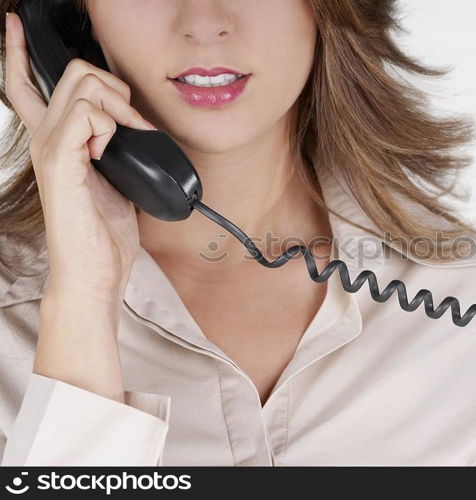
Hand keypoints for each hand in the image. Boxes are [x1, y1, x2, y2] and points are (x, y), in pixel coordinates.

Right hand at [4, 12, 155, 302]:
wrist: (95, 273)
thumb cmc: (103, 234)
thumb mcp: (115, 180)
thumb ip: (114, 148)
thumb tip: (136, 129)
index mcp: (56, 142)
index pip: (26, 85)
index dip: (18, 51)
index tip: (17, 25)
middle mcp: (47, 139)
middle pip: (71, 73)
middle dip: (114, 86)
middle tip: (132, 124)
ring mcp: (51, 148)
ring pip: (83, 86)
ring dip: (118, 107)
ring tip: (123, 142)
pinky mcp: (62, 163)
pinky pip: (87, 115)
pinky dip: (110, 126)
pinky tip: (110, 153)